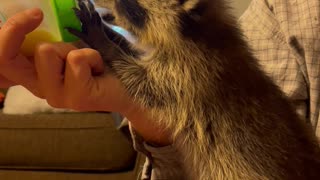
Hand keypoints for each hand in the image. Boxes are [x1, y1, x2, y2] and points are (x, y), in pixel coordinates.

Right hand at [0, 9, 171, 145]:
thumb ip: (48, 41)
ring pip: (46, 51)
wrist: (129, 86)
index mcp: (34, 76)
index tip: (34, 15)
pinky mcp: (75, 99)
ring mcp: (55, 97)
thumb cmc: (98, 64)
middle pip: (6, 57)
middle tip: (62, 38)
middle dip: (29, 34)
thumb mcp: (68, 47)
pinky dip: (93, 56)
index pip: (0, 62)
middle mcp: (39, 89)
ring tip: (89, 63)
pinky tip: (99, 70)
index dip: (5, 35)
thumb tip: (34, 16)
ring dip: (73, 48)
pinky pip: (76, 59)